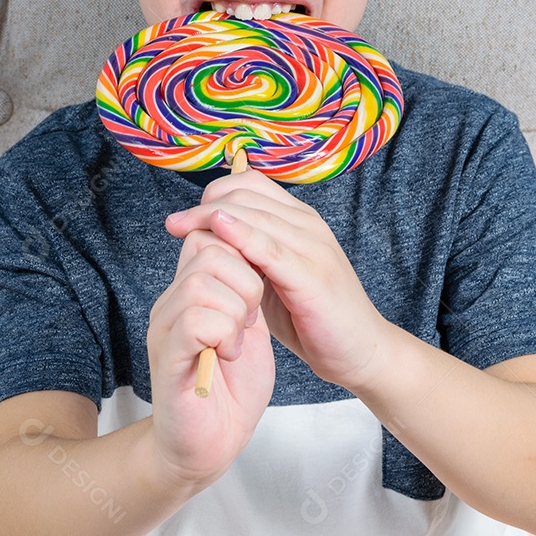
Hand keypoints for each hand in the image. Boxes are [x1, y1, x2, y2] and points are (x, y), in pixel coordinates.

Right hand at [147, 223, 274, 488]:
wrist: (211, 446)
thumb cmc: (231, 389)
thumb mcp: (246, 326)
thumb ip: (244, 290)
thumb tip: (251, 248)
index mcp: (191, 291)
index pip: (209, 235)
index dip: (243, 254)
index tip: (255, 296)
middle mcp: (172, 303)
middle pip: (208, 249)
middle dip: (245, 280)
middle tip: (249, 320)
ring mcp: (165, 328)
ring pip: (201, 281)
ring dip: (235, 310)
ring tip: (237, 342)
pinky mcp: (167, 358)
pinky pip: (194, 320)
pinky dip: (223, 334)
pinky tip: (227, 355)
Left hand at [165, 168, 389, 392]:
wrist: (361, 352)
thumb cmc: (313, 317)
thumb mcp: (274, 278)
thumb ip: (250, 255)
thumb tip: (209, 238)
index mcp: (300, 220)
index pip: (250, 183)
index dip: (213, 193)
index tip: (185, 218)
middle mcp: (308, 224)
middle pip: (245, 193)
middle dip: (203, 205)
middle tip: (174, 225)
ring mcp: (313, 247)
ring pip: (253, 213)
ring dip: (210, 218)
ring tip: (181, 229)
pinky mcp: (312, 275)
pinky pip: (269, 247)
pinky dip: (240, 235)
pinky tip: (217, 231)